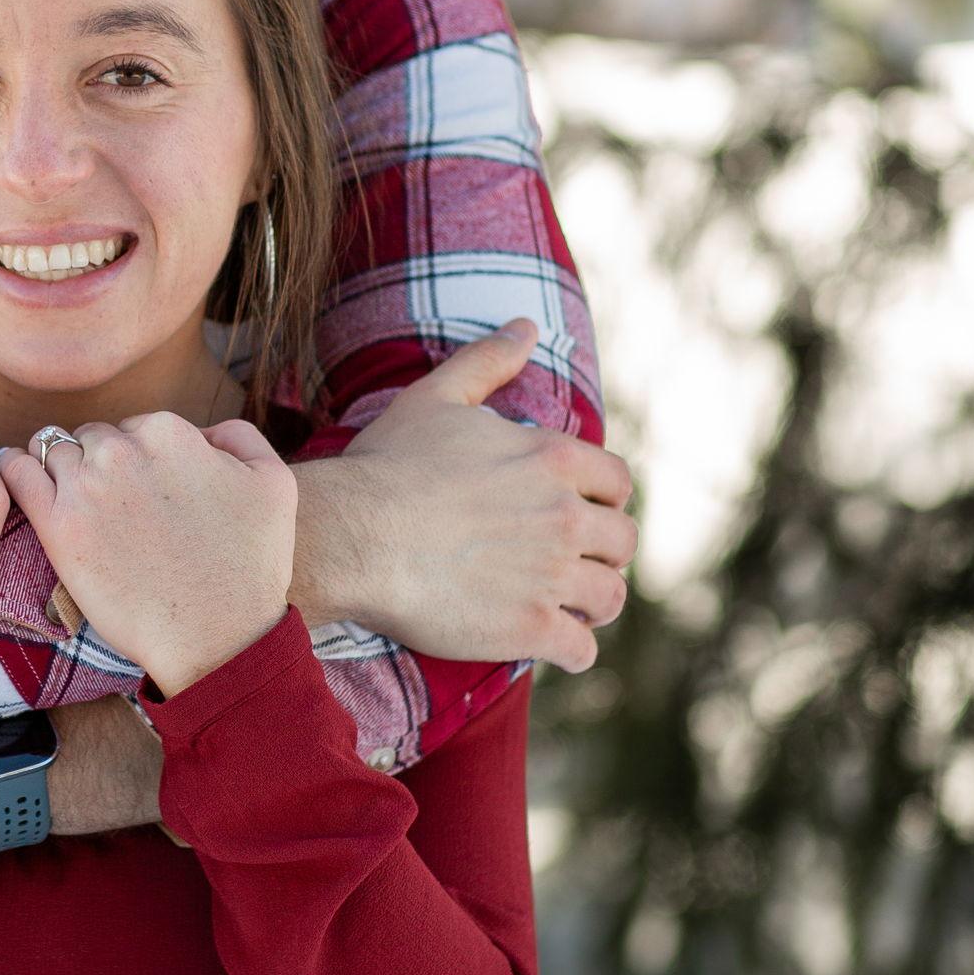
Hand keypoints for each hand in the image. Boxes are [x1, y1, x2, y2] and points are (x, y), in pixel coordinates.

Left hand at [0, 412, 296, 696]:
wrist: (218, 637)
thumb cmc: (251, 566)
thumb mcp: (274, 483)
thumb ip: (237, 436)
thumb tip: (201, 431)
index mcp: (169, 433)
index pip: (135, 426)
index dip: (138, 457)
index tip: (142, 489)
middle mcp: (122, 452)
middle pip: (92, 437)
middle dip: (98, 460)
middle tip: (108, 501)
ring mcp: (86, 488)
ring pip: (51, 450)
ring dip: (54, 463)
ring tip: (58, 485)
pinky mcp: (57, 527)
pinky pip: (16, 474)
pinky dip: (9, 465)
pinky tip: (10, 467)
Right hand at [306, 320, 637, 671]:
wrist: (352, 533)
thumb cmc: (388, 463)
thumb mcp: (436, 396)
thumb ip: (488, 359)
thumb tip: (526, 324)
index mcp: (552, 459)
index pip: (617, 482)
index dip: (602, 498)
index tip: (579, 510)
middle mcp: (564, 516)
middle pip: (621, 542)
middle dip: (602, 552)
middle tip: (571, 560)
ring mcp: (550, 576)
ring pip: (609, 598)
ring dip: (593, 603)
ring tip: (568, 605)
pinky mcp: (530, 628)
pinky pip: (582, 649)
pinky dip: (573, 649)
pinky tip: (551, 642)